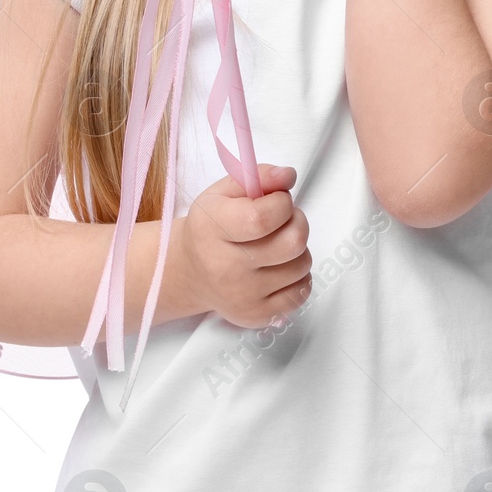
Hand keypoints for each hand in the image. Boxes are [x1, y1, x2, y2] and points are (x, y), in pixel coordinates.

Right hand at [171, 163, 311, 328]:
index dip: (282, 203)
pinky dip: (298, 276)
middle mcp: (226, 268)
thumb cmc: (211, 227)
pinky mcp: (257, 316)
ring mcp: (243, 297)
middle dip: (297, 222)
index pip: (263, 218)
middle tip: (283, 220)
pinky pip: (301, 292)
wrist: (190, 272)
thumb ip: (258, 176)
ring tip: (277, 244)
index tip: (278, 199)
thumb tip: (287, 176)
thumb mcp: (224, 192)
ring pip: (301, 266)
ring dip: (297, 249)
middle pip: (292, 243)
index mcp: (212, 230)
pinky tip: (279, 267)